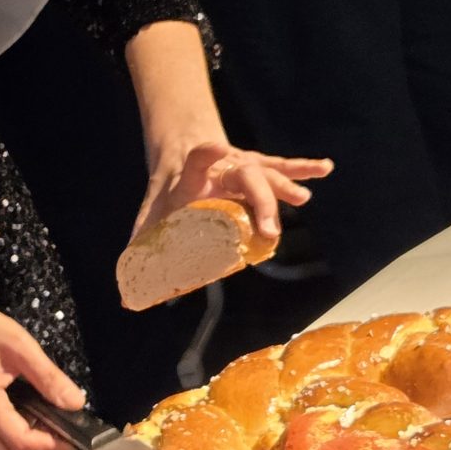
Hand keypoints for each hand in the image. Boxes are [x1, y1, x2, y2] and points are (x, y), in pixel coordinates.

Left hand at [133, 142, 332, 242]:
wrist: (179, 151)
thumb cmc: (168, 191)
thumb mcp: (152, 215)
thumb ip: (141, 250)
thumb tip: (125, 299)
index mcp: (193, 175)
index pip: (197, 163)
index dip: (205, 156)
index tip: (217, 149)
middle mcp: (222, 167)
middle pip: (246, 177)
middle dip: (260, 201)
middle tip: (269, 230)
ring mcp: (242, 165)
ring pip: (266, 173)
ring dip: (284, 186)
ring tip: (302, 199)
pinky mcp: (257, 167)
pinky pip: (281, 169)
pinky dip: (303, 169)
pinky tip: (325, 168)